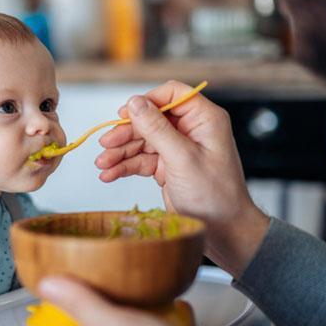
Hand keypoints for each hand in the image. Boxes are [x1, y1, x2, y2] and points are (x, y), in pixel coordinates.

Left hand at [38, 277, 227, 325]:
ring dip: (126, 301)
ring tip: (132, 282)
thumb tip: (47, 284)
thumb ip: (78, 303)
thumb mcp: (110, 324)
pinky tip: (170, 302)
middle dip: (89, 295)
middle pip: (86, 321)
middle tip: (93, 271)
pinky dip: (161, 312)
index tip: (55, 275)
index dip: (51, 301)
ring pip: (120, 323)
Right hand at [96, 80, 269, 277]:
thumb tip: (135, 102)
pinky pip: (141, 160)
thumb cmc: (215, 195)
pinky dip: (125, 166)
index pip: (172, 94)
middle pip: (150, 119)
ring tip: (102, 165)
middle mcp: (190, 130)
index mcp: (204, 120)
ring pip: (142, 140)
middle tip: (106, 144)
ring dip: (120, 152)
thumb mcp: (182, 158)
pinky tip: (109, 174)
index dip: (146, 101)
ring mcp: (178, 149)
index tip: (125, 114)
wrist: (223, 231)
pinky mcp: (168, 167)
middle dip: (126, 132)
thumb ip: (157, 129)